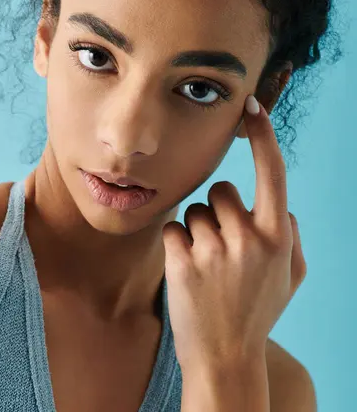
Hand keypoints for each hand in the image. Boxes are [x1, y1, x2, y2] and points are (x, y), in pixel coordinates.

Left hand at [161, 95, 306, 374]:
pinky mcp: (182, 261)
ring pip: (194, 210)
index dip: (263, 135)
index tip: (252, 106)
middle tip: (221, 247)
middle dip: (218, 210)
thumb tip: (282, 206)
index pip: (273, 172)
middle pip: (220, 190)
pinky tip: (188, 273)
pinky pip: (174, 229)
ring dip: (197, 231)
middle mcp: (249, 238)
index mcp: (278, 237)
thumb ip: (291, 237)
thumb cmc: (258, 312)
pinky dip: (177, 246)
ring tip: (207, 266)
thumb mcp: (291, 277)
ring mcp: (215, 250)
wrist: (226, 359)